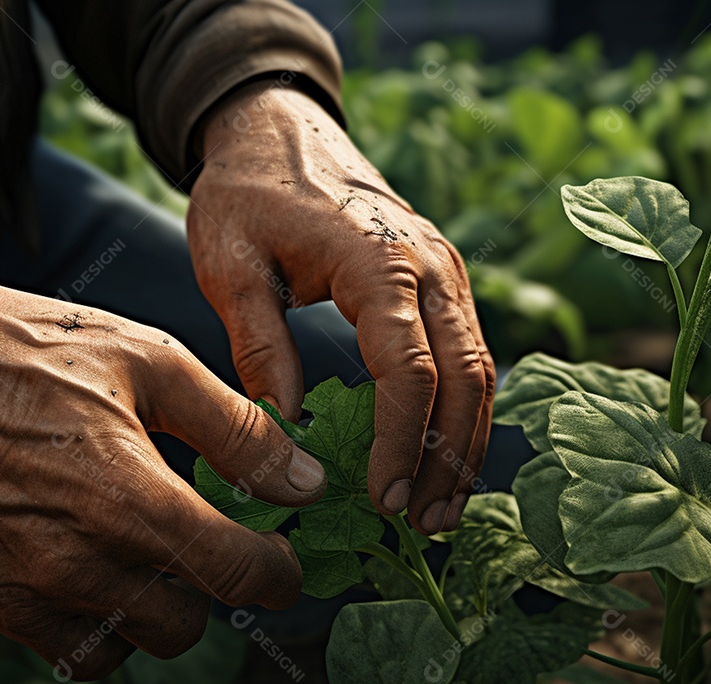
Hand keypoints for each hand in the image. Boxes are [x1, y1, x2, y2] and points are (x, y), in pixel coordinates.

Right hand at [0, 223, 326, 679]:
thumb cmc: (29, 350)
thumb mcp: (151, 363)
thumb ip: (236, 430)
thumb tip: (304, 482)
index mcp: (127, 498)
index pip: (235, 575)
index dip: (277, 573)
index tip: (283, 559)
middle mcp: (79, 561)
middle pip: (189, 622)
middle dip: (214, 584)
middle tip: (210, 538)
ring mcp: (30, 590)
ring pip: (134, 645)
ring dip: (159, 608)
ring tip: (149, 548)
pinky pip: (75, 652)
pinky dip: (104, 625)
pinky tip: (102, 567)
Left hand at [188, 83, 494, 535]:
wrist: (280, 130)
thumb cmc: (249, 193)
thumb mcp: (230, 264)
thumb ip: (260, 344)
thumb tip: (289, 427)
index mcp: (379, 261)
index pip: (408, 370)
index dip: (399, 443)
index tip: (380, 502)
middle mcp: (430, 266)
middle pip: (464, 377)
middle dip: (447, 458)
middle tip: (422, 525)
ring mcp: (445, 271)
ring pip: (480, 369)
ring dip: (465, 443)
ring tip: (440, 510)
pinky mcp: (443, 280)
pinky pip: (468, 352)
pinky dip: (462, 410)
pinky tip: (442, 456)